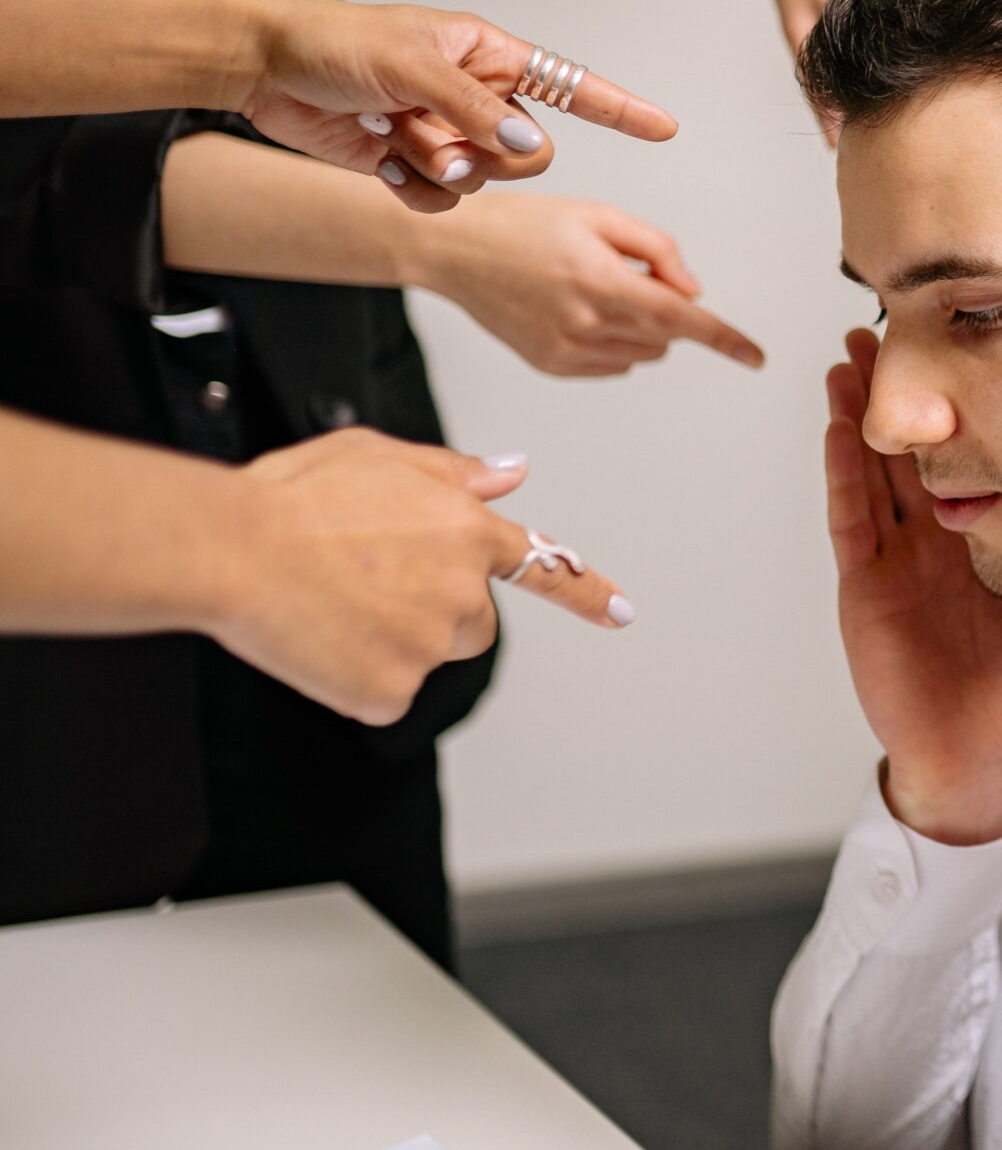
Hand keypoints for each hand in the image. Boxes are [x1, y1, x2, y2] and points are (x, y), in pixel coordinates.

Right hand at [213, 431, 631, 723]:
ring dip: (393, 640)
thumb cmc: (292, 498)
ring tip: (330, 602)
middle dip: (436, 611)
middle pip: (474, 623)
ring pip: (427, 656)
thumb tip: (515, 472)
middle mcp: (464, 590)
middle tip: (365, 584)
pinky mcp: (391, 691)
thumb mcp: (376, 456)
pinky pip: (383, 694)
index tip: (623, 612)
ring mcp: (431, 645)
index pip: (544, 564)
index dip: (586, 591)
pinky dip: (353, 679)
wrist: (231, 549)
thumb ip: (453, 471)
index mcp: (467, 530)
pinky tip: (316, 639)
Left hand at [243, 0, 678, 213]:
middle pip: (532, 153)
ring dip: (438, 168)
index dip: (621, 109)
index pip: (573, 86)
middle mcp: (478, 96)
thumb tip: (532, 149)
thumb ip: (477, 110)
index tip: (664, 128)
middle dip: (489, 157)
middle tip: (434, 139)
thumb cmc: (335, 43)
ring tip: (390, 138)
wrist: (265, 68)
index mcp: (490, 56)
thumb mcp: (411, 66)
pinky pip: (443, 201)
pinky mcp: (414, 165)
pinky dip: (413, 191)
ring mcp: (448, 133)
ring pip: (486, 182)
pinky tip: (379, 164)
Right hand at [409, 191, 764, 376]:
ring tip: (595, 285)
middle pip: (666, 334)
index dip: (724, 338)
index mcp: (601, 281)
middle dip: (664, 305)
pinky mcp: (552, 365)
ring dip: (642, 325)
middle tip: (624, 269)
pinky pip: (614, 363)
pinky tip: (578, 307)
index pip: (681, 319)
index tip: (755, 356)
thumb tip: (692, 291)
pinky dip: (616, 340)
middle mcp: (585, 324)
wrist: (455, 250)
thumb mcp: (600, 215)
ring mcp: (567, 351)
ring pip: (644, 351)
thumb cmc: (525, 223)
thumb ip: (657, 250)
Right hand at [827, 328, 1001, 843]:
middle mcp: (952, 545)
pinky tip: (838, 425)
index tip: (992, 342)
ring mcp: (906, 565)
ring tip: (855, 350)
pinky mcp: (869, 592)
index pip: (999, 455)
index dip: (994, 402)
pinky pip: (852, 521)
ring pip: (884, 471)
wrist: (993, 769)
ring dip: (866, 410)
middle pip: (933, 451)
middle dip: (921, 390)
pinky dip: (843, 471)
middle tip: (902, 321)